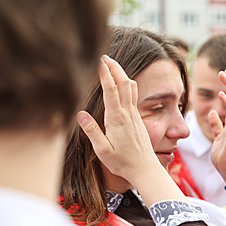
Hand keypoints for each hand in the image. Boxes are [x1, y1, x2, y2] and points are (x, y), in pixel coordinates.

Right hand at [76, 55, 159, 182]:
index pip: (111, 90)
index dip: (105, 73)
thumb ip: (92, 131)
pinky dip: (126, 84)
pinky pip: (133, 96)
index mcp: (117, 118)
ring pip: (131, 87)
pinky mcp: (138, 119)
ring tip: (112, 65)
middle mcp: (127, 113)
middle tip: (105, 56)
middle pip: (123, 83)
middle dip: (114, 67)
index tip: (99, 60)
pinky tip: (122, 84)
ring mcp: (134, 115)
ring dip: (122, 74)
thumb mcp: (102, 150)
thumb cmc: (122, 162)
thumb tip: (80, 113)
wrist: (145, 169)